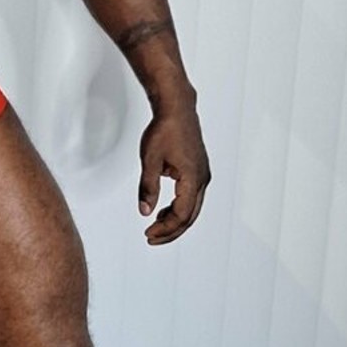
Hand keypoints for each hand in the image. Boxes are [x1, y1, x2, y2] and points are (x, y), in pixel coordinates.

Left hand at [138, 103, 210, 245]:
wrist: (176, 108)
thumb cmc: (164, 130)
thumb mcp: (149, 161)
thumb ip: (147, 188)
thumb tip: (144, 211)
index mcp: (192, 178)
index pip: (181, 215)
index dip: (165, 229)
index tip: (148, 233)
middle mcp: (202, 179)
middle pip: (189, 216)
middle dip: (171, 230)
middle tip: (151, 237)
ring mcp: (202, 175)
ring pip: (192, 208)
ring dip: (175, 220)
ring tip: (155, 226)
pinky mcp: (198, 171)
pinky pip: (191, 197)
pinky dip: (178, 207)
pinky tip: (163, 211)